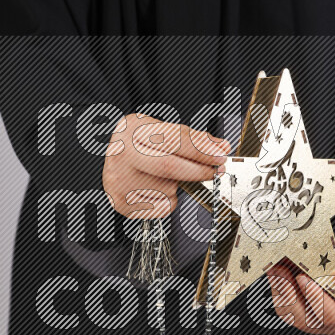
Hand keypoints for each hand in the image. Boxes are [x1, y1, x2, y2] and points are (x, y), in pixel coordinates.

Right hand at [102, 114, 229, 218]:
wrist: (113, 162)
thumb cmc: (140, 145)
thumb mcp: (161, 131)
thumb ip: (191, 138)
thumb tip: (220, 147)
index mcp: (133, 128)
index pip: (173, 140)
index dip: (201, 149)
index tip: (220, 155)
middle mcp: (122, 153)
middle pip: (169, 166)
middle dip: (198, 170)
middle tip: (214, 171)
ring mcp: (119, 179)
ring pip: (167, 188)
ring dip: (178, 185)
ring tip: (167, 176)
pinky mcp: (121, 201)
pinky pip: (160, 206)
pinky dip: (168, 200)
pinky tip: (156, 188)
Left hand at [267, 252, 334, 334]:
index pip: (334, 316)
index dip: (317, 299)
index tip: (304, 278)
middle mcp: (334, 326)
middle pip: (308, 321)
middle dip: (293, 296)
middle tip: (285, 272)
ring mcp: (315, 325)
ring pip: (293, 317)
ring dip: (282, 292)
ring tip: (277, 270)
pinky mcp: (299, 319)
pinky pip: (285, 310)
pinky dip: (278, 292)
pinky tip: (276, 274)